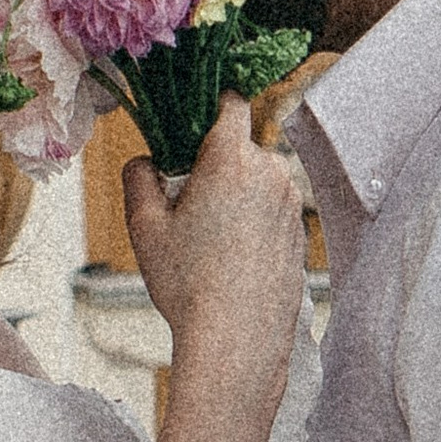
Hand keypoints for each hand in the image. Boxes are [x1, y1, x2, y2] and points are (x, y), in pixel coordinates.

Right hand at [123, 100, 307, 397]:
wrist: (237, 339)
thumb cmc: (190, 284)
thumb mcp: (145, 227)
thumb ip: (140, 178)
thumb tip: (145, 162)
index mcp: (232, 159)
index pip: (230, 102)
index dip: (210, 108)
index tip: (191, 130)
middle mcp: (271, 172)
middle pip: (241, 146)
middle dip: (216, 164)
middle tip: (188, 203)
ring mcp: (291, 203)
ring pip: (258, 180)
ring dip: (236, 194)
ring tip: (209, 239)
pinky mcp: (301, 232)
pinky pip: (273, 210)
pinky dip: (254, 221)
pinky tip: (232, 258)